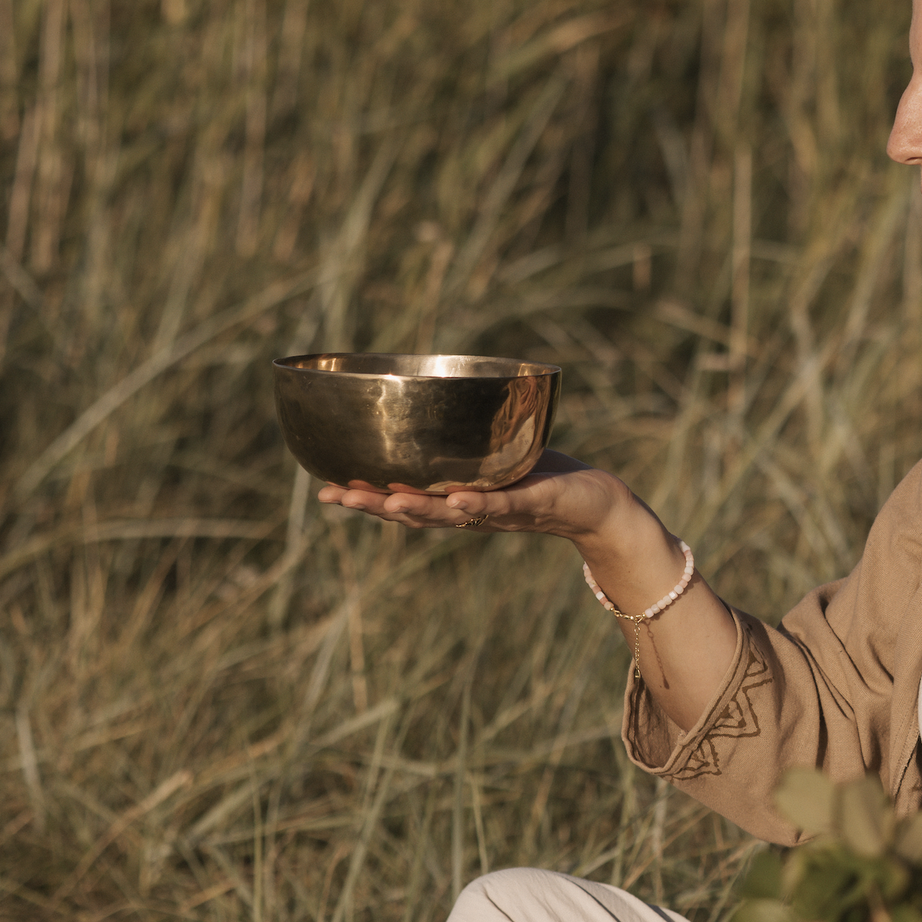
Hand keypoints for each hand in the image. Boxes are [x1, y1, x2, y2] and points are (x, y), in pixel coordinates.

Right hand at [314, 449, 642, 549]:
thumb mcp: (496, 462)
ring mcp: (499, 511)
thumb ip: (464, 447)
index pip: (402, 500)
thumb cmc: (544, 479)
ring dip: (418, 509)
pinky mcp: (532, 502)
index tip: (325, 489)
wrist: (596, 506)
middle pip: (415, 512)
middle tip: (335, 496)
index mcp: (455, 500)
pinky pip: (501, 504)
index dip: (365, 497)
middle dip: (374, 506)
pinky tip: (458, 499)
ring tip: (384, 501)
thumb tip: (429, 407)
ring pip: (450, 514)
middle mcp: (470, 512)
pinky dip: (479, 503)